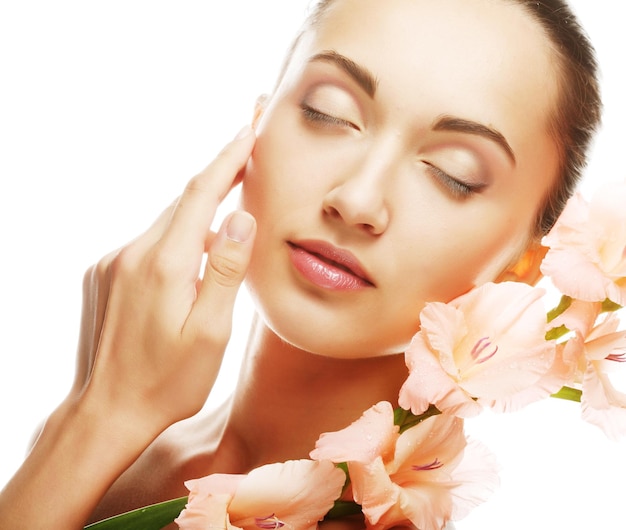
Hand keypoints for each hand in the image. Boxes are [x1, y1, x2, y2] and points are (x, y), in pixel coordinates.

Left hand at [73, 125, 256, 433]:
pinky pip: (146, 244)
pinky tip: (188, 264)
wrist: (106, 412)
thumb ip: (226, 270)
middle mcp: (131, 254)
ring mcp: (111, 263)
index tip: (247, 131)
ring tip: (226, 224)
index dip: (227, 159)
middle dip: (216, 179)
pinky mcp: (102, 275)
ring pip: (165, 224)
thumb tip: (241, 216)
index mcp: (163, 264)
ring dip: (197, 217)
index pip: (200, 194)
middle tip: (246, 159)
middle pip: (182, 203)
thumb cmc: (168, 381)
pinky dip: (173, 240)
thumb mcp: (210, 332)